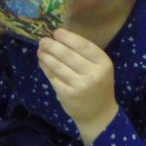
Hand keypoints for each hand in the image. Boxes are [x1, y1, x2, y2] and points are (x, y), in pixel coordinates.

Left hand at [37, 28, 117, 145]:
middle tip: (43, 40)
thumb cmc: (98, 86)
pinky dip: (46, 68)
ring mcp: (79, 86)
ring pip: (57, 66)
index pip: (84, 46)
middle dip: (53, 45)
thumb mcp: (100, 68)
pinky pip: (53, 77)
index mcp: (104, 64)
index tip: (57, 32)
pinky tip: (42, 62)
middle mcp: (93, 74)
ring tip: (40, 50)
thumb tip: (60, 38)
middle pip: (68, 55)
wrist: (98, 114)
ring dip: (46, 56)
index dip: (68, 37)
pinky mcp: (67, 95)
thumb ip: (85, 55)